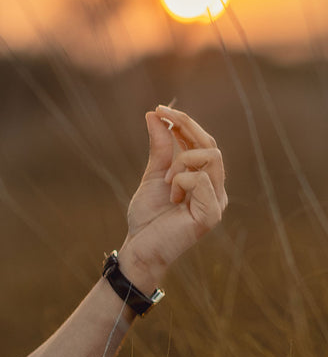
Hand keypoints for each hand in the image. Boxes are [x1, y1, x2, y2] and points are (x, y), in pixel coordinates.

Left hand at [122, 105, 227, 278]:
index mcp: (204, 179)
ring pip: (211, 158)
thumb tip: (155, 114)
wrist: (140, 247)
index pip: (203, 142)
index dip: (185, 123)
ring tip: (166, 179)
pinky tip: (172, 196)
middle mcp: (215, 189)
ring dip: (181, 160)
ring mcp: (216, 202)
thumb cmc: (147, 216)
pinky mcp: (212, 214)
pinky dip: (182, 180)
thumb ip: (159, 147)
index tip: (161, 109)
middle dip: (186, 125)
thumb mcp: (153, 175)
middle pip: (211, 145)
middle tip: (162, 115)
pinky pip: (202, 180)